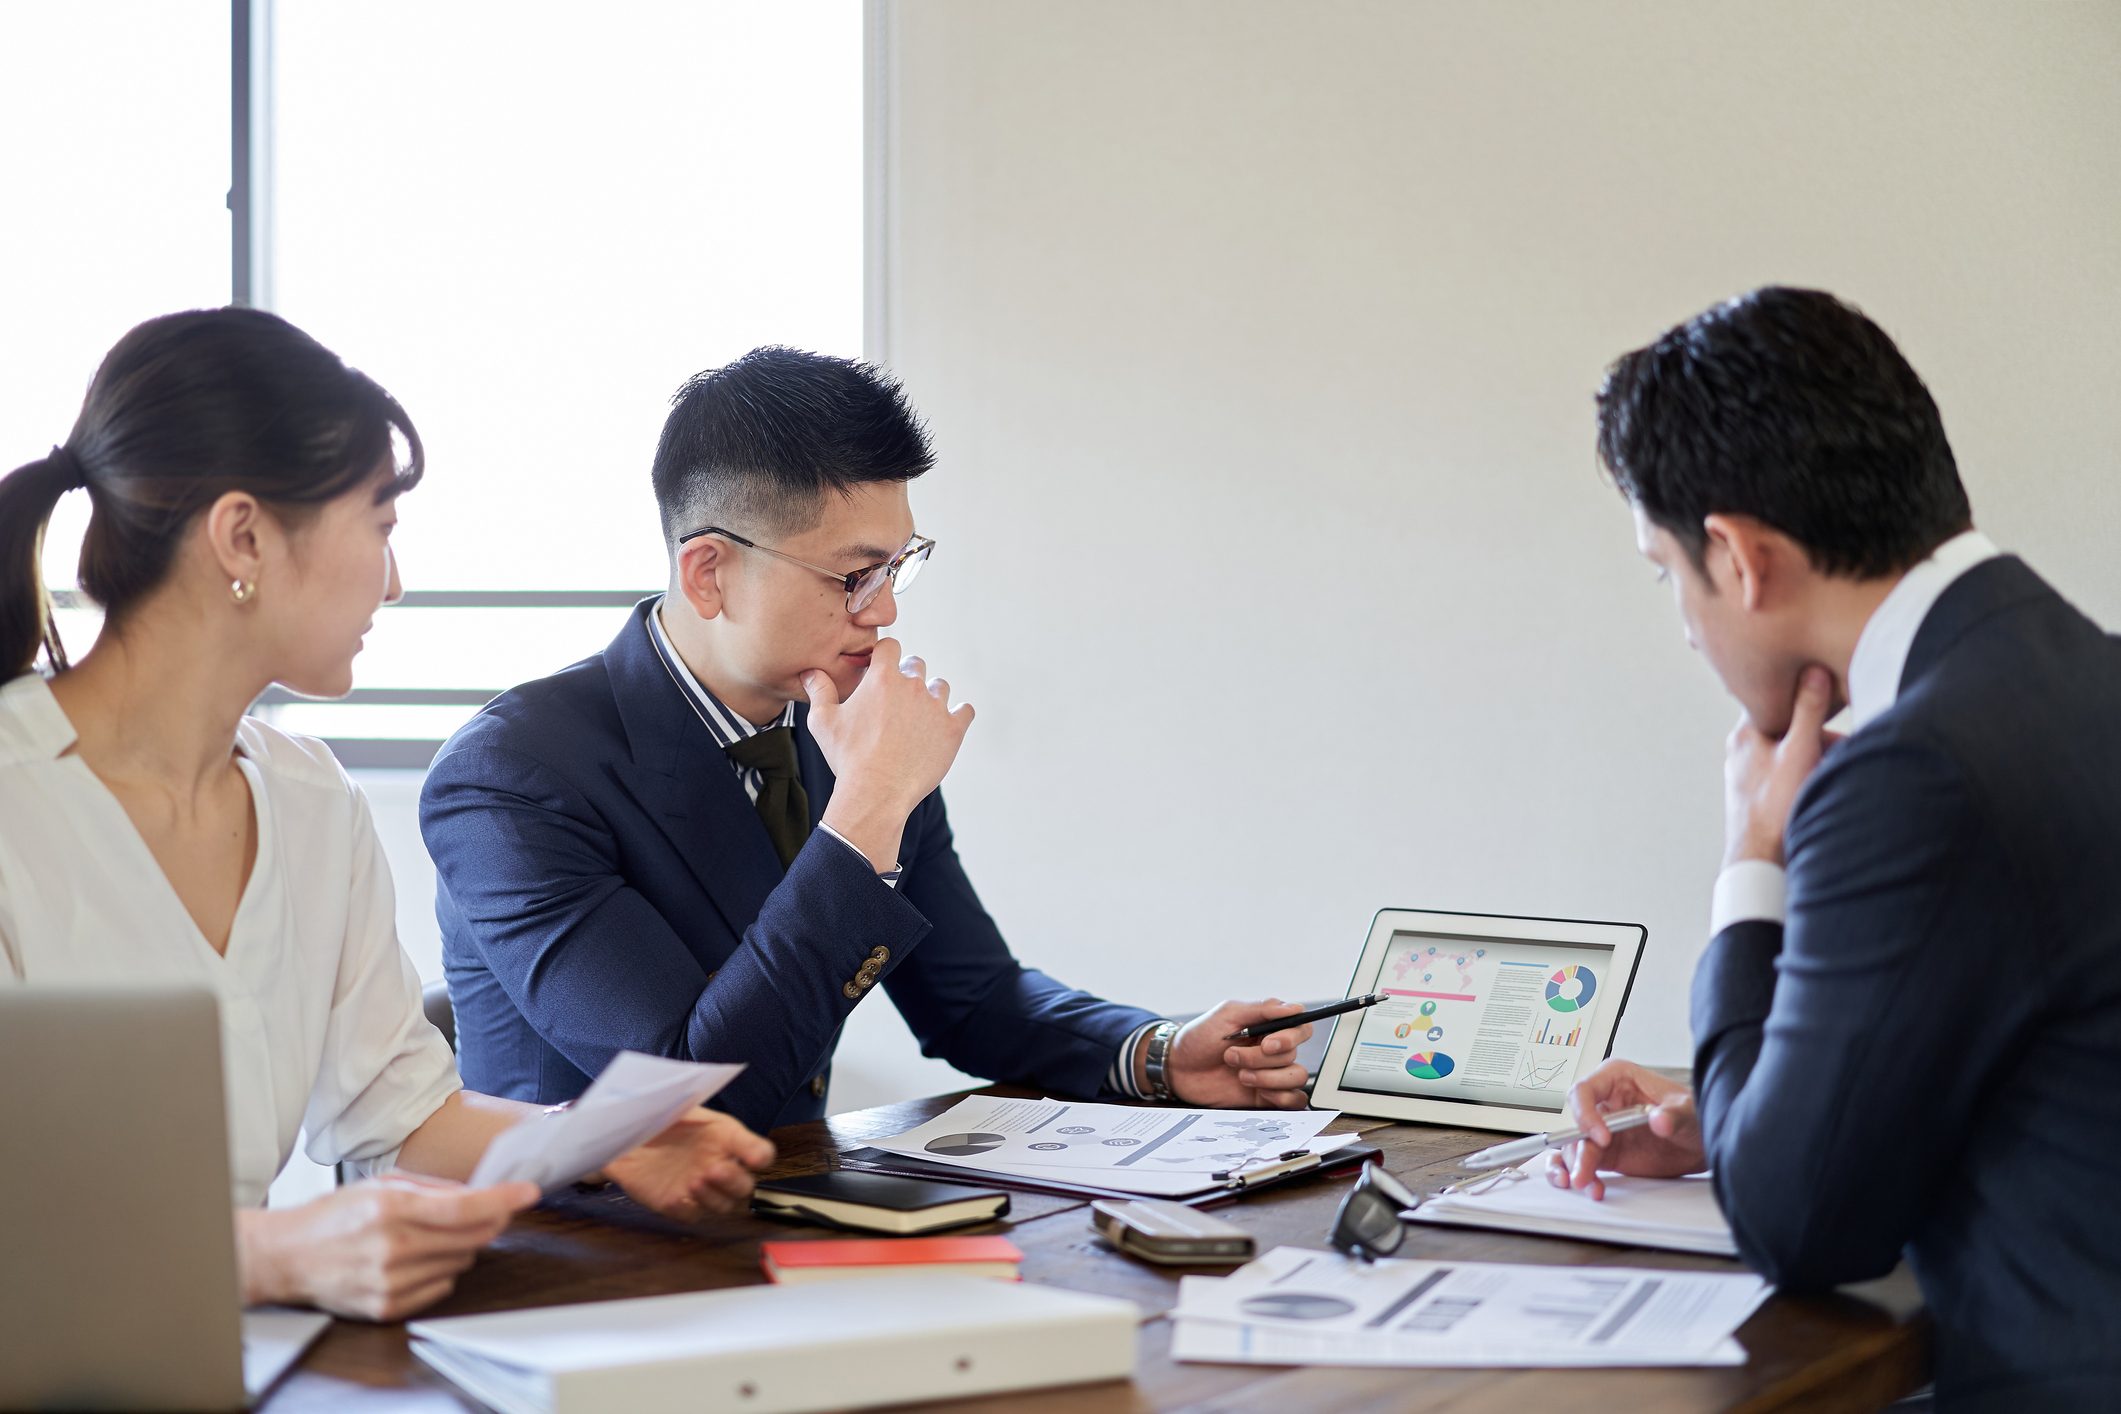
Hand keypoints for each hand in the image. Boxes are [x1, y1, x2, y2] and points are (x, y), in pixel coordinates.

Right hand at [235, 1175, 538, 1321]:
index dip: (503, 1199)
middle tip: (482, 1210)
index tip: (528, 1192)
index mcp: (392, 1210)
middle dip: (486, 1221)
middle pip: (471, 1237)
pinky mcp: (388, 1306)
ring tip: (428, 1235)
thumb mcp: (382, 1184)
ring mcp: (390, 1282)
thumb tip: (479, 1192)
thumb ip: (434, 1188)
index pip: (466, 1207)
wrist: (287, 1256)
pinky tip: (417, 1258)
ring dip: (460, 1245)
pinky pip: (442, 1286)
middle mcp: (393, 1248)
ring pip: (461, 1262)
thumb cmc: (335, 1215)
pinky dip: (441, 1270)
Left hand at [601, 1107, 776, 1221]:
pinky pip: (691, 1215)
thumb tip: (700, 1085)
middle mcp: (719, 1164)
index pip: (758, 1151)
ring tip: (694, 1181)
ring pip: (723, 1205)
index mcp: (726, 1136)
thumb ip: (690, 1099)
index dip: (760, 1154)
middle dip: (734, 1181)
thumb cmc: (657, 1114)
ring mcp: (700, 1188)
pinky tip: (677, 1198)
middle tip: (714, 1169)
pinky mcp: (677, 1204)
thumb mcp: (677, 1102)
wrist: (623, 1135)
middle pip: (744, 1186)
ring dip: (713, 1197)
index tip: (755, 1158)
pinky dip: (688, 1209)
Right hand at [806, 637, 973, 866]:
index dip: (884, 656)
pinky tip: (945, 724)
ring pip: (940, 687)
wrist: (876, 792)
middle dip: (906, 676)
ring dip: (931, 695)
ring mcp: (936, 707)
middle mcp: (913, 686)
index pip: (890, 646)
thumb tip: (810, 672)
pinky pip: (965, 711)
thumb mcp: (823, 722)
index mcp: (882, 678)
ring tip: (918, 716)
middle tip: (896, 699)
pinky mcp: (953, 730)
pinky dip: (958, 715)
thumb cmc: (847, 757)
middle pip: (916, 664)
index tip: (879, 670)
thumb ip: (819, 691)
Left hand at [1165, 1000, 1313, 1109]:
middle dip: (1260, 1059)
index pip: (1301, 1028)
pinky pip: (1294, 1100)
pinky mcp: (1266, 1097)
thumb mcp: (1226, 1015)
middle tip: (1231, 1057)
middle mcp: (1273, 1050)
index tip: (1267, 1043)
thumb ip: (1262, 1010)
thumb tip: (1295, 1008)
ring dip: (1268, 1078)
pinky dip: (1282, 1097)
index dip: (1290, 1037)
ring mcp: (1271, 1073)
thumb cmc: (1199, 1037)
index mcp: (1268, 1027)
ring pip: (1296, 1077)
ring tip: (1240, 1075)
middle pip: (1293, 1055)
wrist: (1177, 1069)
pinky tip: (1260, 1092)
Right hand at [1543, 1058, 1702, 1200]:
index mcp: (1616, 1079)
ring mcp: (1602, 1130)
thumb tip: (1659, 1120)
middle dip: (1576, 1148)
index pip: (1584, 1091)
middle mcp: (1604, 1103)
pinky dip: (1581, 1174)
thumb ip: (1674, 1114)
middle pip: (1576, 1123)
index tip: (1602, 1138)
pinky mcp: (1606, 1154)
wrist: (1700, 1143)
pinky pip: (1583, 1162)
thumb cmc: (1692, 1114)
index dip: (1586, 1114)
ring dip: (1576, 1166)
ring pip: (1574, 1146)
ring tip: (1587, 1184)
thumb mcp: (1688, 1110)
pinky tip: (1592, 1187)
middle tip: (1585, 1170)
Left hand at [1724, 665, 1841, 866]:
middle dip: (1822, 739)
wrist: (1762, 860)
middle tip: (1846, 751)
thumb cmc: (1776, 807)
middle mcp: (1742, 751)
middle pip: (1790, 730)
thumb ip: (1807, 710)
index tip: (1836, 706)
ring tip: (1837, 773)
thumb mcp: (1800, 751)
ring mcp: (1749, 774)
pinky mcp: (1759, 795)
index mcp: (1745, 734)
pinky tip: (1826, 788)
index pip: (1779, 702)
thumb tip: (1813, 670)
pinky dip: (1810, 776)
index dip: (1810, 702)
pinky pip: (1790, 774)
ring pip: (1792, 753)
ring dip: (1819, 760)